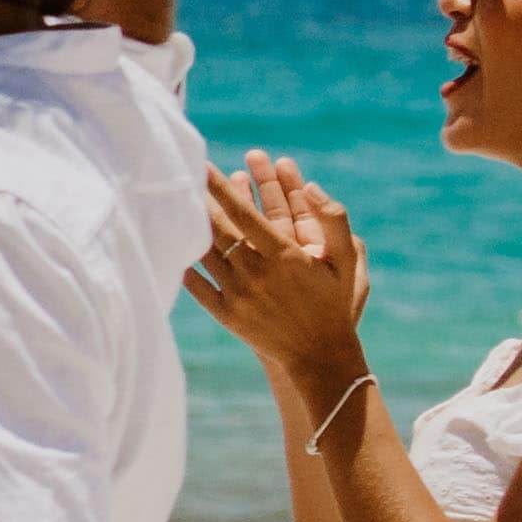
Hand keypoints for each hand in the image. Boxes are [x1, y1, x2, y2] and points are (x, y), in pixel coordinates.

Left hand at [186, 158, 370, 386]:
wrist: (319, 355)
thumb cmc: (335, 303)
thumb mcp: (346, 262)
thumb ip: (334, 220)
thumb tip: (313, 186)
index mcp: (283, 256)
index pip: (242, 213)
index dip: (220, 187)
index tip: (202, 166)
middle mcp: (256, 273)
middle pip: (216, 229)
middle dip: (198, 200)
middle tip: (181, 176)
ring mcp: (238, 294)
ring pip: (204, 253)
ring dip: (191, 226)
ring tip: (177, 203)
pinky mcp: (226, 314)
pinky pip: (197, 284)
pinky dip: (184, 264)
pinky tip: (175, 246)